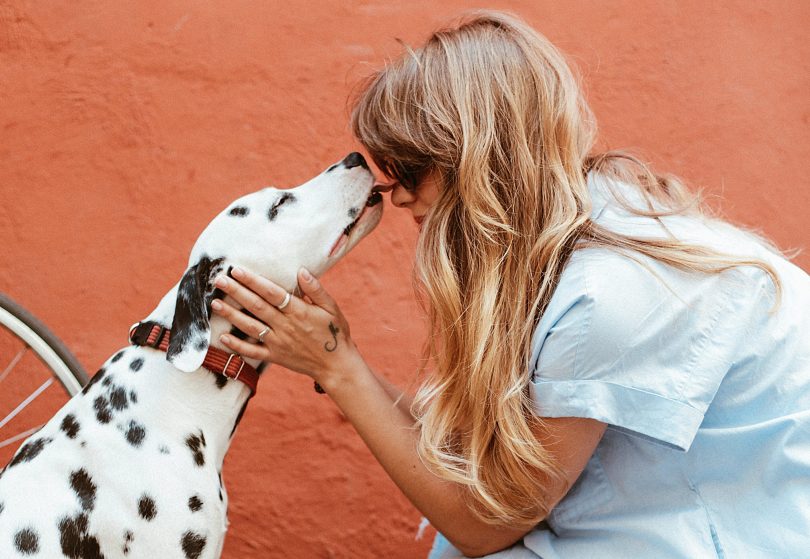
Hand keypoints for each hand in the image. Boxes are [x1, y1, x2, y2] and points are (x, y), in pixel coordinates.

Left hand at [210, 266, 356, 382]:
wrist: (337, 365)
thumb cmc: (335, 332)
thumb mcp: (331, 308)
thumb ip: (316, 290)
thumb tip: (301, 271)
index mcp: (299, 311)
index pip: (271, 292)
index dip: (253, 281)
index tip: (238, 270)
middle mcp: (285, 326)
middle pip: (256, 306)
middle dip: (236, 291)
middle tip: (219, 280)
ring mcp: (278, 342)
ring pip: (250, 326)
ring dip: (231, 314)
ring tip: (215, 303)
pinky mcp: (275, 356)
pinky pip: (253, 351)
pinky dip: (237, 345)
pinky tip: (223, 337)